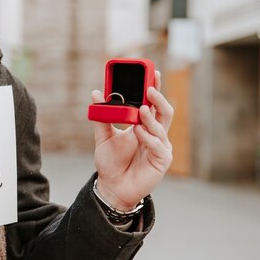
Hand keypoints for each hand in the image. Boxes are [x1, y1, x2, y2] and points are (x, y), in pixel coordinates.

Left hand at [91, 71, 173, 210]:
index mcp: (143, 125)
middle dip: (159, 99)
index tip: (152, 72)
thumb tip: (95, 93)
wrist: (111, 187)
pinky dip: (149, 137)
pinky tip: (139, 132)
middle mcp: (155, 134)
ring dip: (151, 118)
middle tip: (150, 88)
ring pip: (161, 127)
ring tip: (141, 110)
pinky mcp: (161, 160)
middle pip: (164, 111)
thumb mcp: (103, 137)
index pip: (153, 103)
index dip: (154, 87)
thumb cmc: (110, 162)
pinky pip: (158, 146)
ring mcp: (160, 147)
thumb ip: (102, 116)